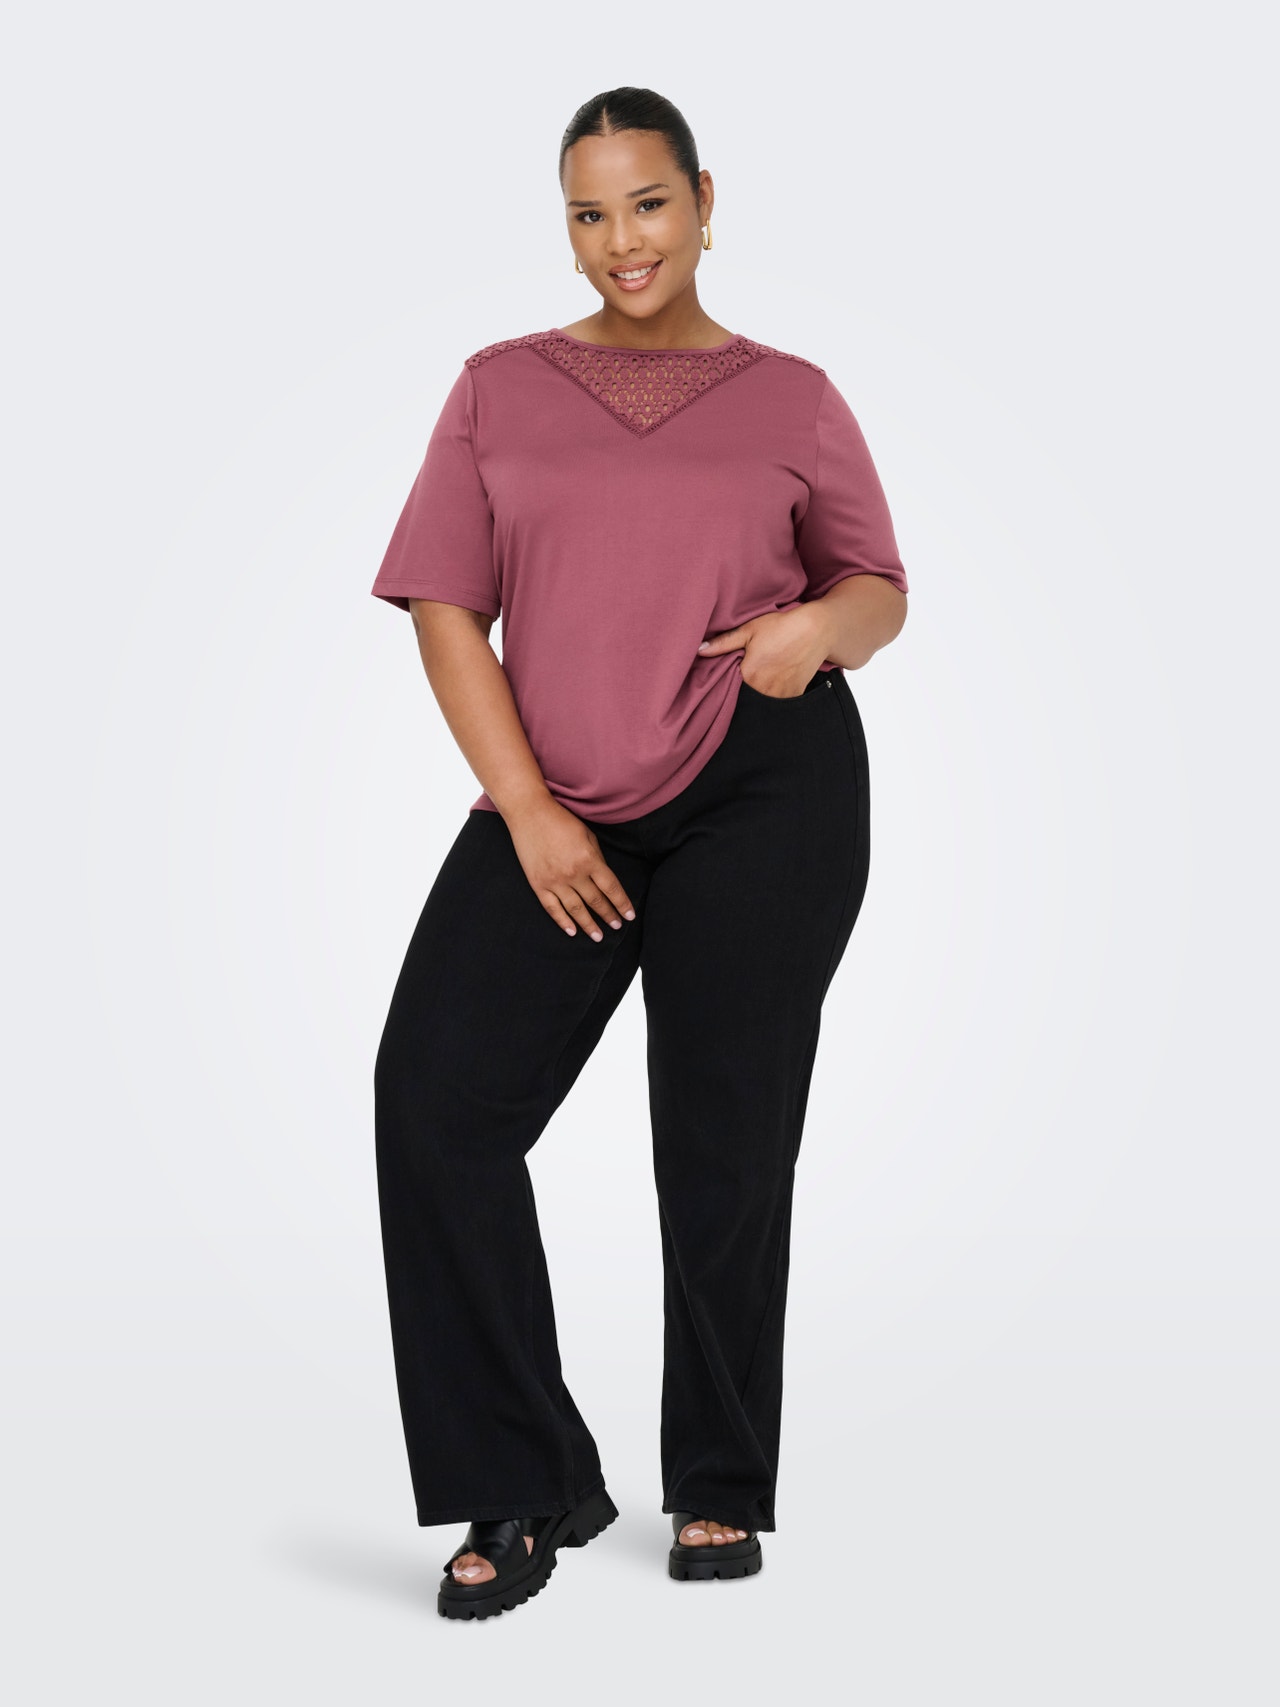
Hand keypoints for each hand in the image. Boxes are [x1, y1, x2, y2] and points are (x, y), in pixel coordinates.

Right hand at [504, 795, 636, 941]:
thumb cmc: (561, 821)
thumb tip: (603, 879)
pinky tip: (572, 931)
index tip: (629, 915)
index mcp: (589, 860)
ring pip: (576, 909)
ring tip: (598, 937)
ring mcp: (554, 881)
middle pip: (596, 901)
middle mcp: (574, 874)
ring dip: (588, 925)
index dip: (622, 903)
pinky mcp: (538, 884)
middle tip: (616, 926)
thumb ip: (597, 858)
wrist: (530, 814)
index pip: (611, 888)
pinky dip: (563, 921)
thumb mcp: (587, 835)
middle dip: (608, 915)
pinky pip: (552, 908)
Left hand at [697, 605, 828, 697]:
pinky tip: (771, 687)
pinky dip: (772, 699)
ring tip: (758, 684)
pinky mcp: (794, 696)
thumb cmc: (781, 627)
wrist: (816, 630)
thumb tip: (700, 649)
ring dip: (756, 699)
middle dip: (739, 695)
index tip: (721, 682)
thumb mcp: (749, 630)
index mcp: (748, 676)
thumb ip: (723, 643)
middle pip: (744, 700)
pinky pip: (777, 705)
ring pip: (761, 705)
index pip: (727, 691)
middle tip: (740, 683)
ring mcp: (780, 696)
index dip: (724, 687)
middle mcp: (763, 691)